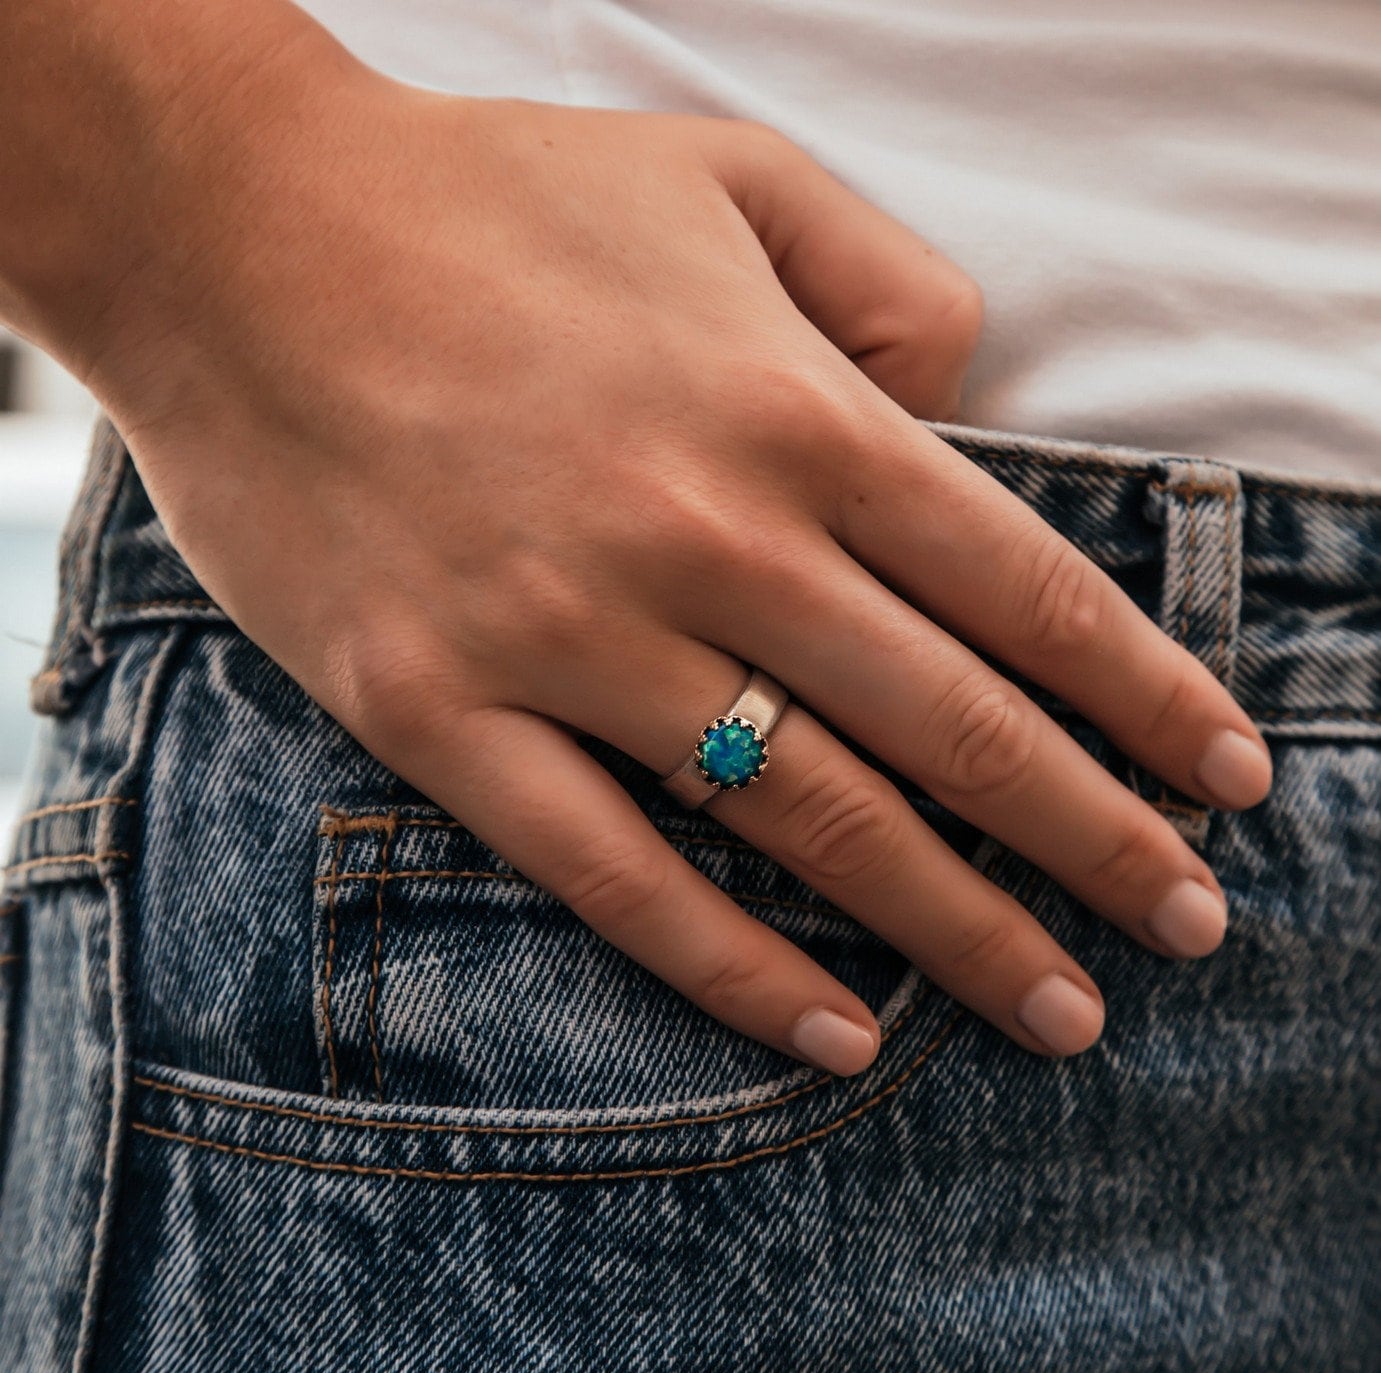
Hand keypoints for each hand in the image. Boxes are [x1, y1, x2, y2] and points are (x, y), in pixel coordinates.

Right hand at [84, 64, 1270, 1074]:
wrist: (234, 237)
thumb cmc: (488, 200)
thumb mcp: (725, 175)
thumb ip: (885, 286)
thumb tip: (975, 409)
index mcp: (790, 415)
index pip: (1026, 593)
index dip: (1145, 700)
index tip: (1225, 783)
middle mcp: (704, 541)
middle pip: (954, 732)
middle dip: (1094, 844)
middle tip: (1188, 929)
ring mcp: (567, 639)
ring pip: (809, 822)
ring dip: (955, 932)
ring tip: (1059, 1007)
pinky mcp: (442, 712)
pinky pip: (614, 874)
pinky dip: (734, 969)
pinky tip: (833, 1034)